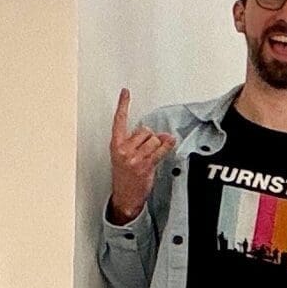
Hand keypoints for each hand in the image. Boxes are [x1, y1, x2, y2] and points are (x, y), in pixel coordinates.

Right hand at [108, 89, 175, 223]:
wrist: (125, 195)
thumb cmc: (126, 175)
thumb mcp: (125, 155)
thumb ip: (140, 142)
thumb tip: (163, 135)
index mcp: (115, 144)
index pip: (119, 120)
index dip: (123, 105)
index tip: (125, 92)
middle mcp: (123, 149)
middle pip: (145, 130)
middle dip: (151, 136)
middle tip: (147, 148)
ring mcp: (134, 157)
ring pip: (155, 139)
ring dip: (159, 144)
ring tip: (152, 154)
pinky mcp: (145, 165)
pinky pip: (161, 150)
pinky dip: (168, 145)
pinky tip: (170, 142)